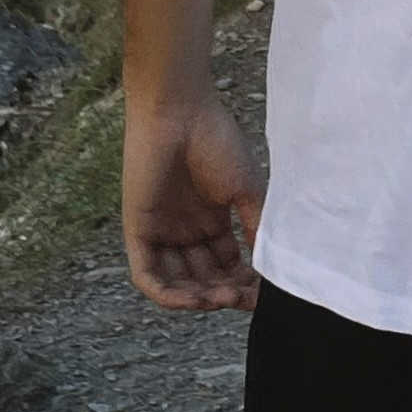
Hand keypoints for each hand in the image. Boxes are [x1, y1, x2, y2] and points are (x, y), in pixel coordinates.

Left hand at [123, 94, 266, 310]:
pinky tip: (193, 299)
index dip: (244, 284)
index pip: (227, 266)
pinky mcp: (137, 230)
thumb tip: (274, 268)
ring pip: (176, 284)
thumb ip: (257, 229)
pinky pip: (147, 275)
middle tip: (242, 297)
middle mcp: (186, 230)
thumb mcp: (247, 191)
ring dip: (199, 298)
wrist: (180, 112)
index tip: (262, 295)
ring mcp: (161, 231)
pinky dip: (168, 295)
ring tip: (222, 297)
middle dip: (224, 293)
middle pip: (204, 279)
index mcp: (212, 220)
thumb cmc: (216, 141)